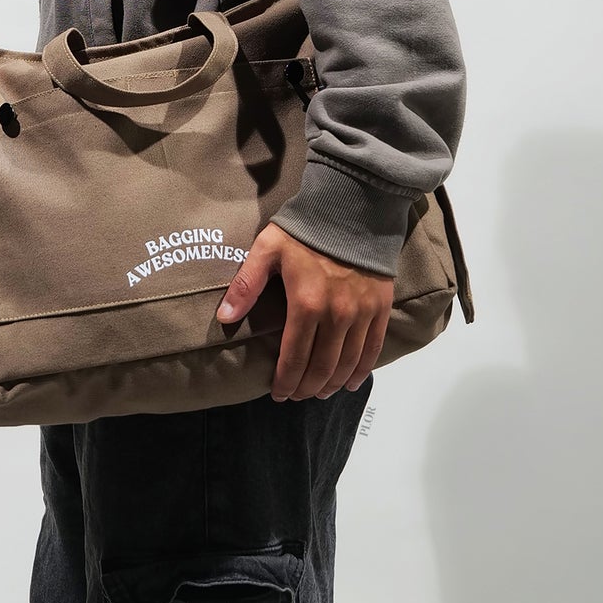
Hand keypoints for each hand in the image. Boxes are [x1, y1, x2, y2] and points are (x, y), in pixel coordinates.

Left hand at [216, 222, 393, 400]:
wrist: (350, 207)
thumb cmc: (304, 229)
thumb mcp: (266, 250)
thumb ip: (245, 285)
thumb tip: (223, 318)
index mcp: (305, 304)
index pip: (294, 358)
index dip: (285, 381)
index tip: (278, 393)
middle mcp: (336, 316)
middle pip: (321, 367)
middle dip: (306, 388)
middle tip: (296, 395)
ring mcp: (361, 314)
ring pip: (347, 363)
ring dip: (332, 384)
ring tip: (319, 392)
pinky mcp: (379, 308)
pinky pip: (372, 349)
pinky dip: (361, 370)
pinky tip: (350, 381)